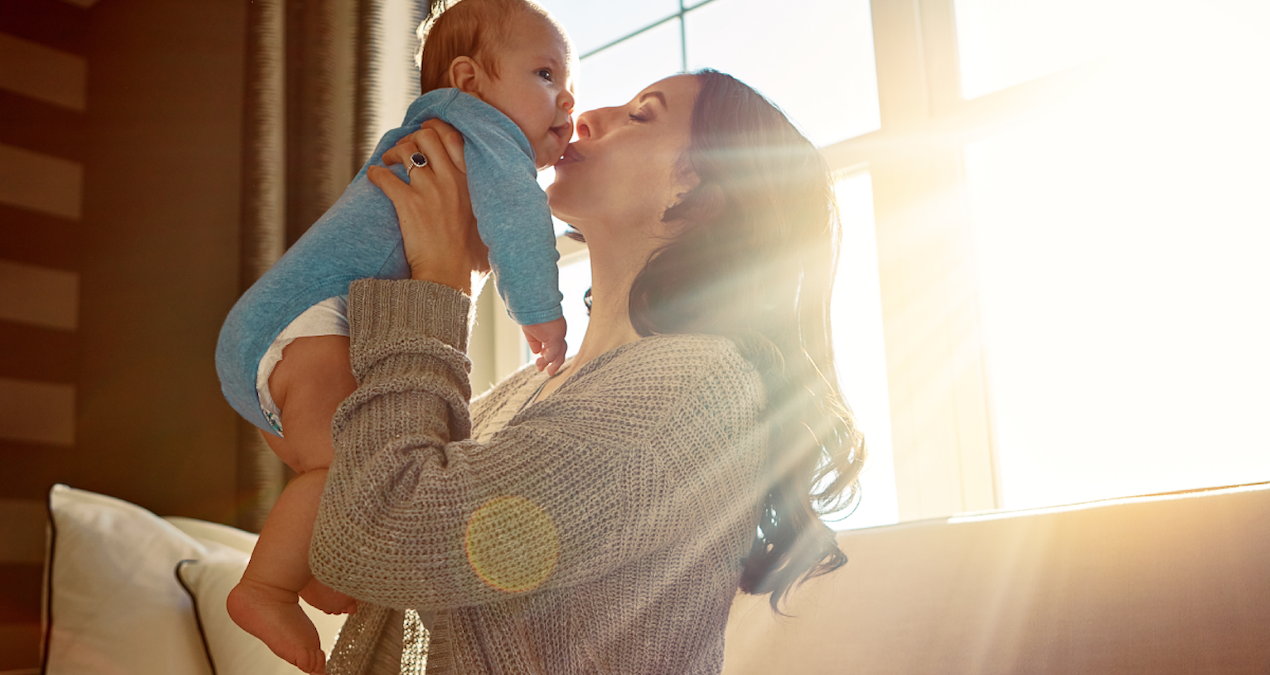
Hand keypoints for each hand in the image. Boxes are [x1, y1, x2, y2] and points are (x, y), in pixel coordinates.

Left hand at [368, 119, 489, 294]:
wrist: (450, 279)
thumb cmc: (471, 260)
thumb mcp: (490, 226)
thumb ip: (490, 209)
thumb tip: (502, 209)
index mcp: (472, 182)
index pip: (454, 137)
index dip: (437, 129)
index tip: (428, 134)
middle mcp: (451, 180)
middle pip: (428, 137)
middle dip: (412, 137)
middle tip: (405, 149)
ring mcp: (429, 190)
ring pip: (406, 150)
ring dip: (394, 152)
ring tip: (388, 161)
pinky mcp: (408, 204)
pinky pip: (386, 177)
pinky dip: (377, 174)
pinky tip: (375, 177)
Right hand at [522, 317, 567, 375]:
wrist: (532, 304)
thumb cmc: (530, 314)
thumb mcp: (531, 331)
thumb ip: (535, 342)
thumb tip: (537, 352)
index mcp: (553, 330)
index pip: (555, 344)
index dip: (548, 354)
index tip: (540, 361)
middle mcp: (558, 332)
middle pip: (561, 350)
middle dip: (554, 362)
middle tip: (548, 372)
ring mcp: (559, 335)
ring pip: (559, 353)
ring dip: (553, 364)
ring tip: (546, 371)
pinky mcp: (556, 338)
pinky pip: (552, 353)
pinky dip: (546, 360)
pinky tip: (539, 363)